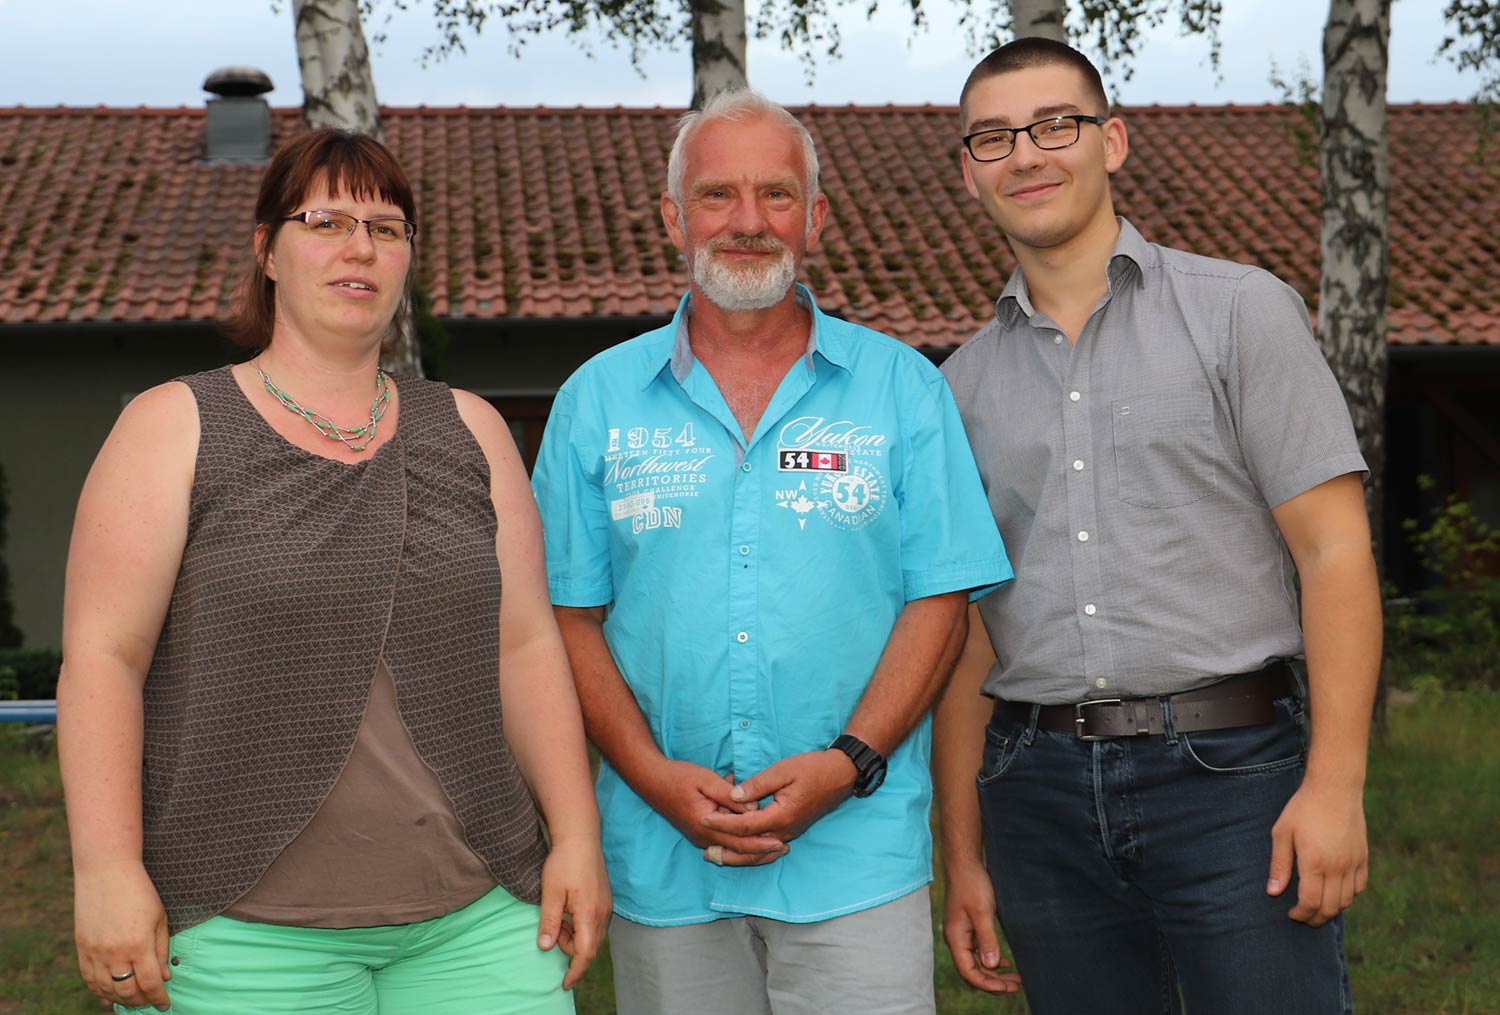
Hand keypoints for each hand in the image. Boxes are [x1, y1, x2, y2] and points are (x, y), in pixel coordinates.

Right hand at [73, 860, 171, 1010]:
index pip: (149, 983)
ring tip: (133, 1000)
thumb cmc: (139, 892)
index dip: (158, 998)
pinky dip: (98, 991)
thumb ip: (161, 950)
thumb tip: (164, 977)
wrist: (107, 871)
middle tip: (150, 1001)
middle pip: (127, 991)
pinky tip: (108, 997)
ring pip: (106, 989)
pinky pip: (88, 979)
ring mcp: (95, 952)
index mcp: (139, 944)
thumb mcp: (160, 918)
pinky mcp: (82, 948)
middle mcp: (115, 952)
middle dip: (141, 1001)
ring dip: (120, 999)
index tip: (164, 1004)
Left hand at [537, 832, 611, 989]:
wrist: (581, 837)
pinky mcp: (605, 899)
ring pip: (594, 936)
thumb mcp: (550, 893)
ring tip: (560, 919)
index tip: (564, 984)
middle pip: (591, 948)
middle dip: (571, 950)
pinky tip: (569, 912)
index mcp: (589, 915)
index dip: (575, 972)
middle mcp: (603, 914)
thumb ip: (550, 922)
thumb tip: (545, 947)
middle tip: (554, 933)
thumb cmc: (564, 863)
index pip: (585, 954)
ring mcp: (606, 906)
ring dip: (576, 938)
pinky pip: (596, 924)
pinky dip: (582, 928)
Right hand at [641, 760, 787, 866]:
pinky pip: (724, 845)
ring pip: (731, 852)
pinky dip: (740, 846)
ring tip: (774, 850)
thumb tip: (753, 809)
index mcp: (706, 825)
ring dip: (752, 852)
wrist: (651, 781)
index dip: (762, 843)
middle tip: (784, 849)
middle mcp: (703, 837)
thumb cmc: (679, 777)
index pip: (740, 841)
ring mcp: (700, 838)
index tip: (782, 842)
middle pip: (738, 852)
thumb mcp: (707, 780)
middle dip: (762, 852)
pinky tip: (754, 842)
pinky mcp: (699, 834)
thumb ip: (730, 795)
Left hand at [700, 749, 855, 842]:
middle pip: (750, 846)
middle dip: (727, 848)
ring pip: (759, 848)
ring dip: (738, 852)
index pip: (745, 826)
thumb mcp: (783, 770)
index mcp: (782, 815)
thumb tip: (734, 795)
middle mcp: (785, 830)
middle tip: (704, 850)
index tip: (703, 819)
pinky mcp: (791, 828)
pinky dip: (751, 847)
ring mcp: (790, 831)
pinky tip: (739, 844)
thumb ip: (758, 784)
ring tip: (716, 854)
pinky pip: (767, 843)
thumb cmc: (813, 768)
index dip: (722, 823)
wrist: (841, 774)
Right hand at [942, 855, 1021, 994]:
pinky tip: (1004, 962)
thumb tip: (991, 966)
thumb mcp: (982, 912)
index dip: (988, 984)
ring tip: (1015, 978)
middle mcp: (957, 940)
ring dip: (994, 972)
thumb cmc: (972, 884)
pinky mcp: (969, 927)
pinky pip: (979, 951)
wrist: (965, 864)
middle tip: (1017, 986)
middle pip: (973, 970)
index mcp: (956, 938)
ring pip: (977, 962)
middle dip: (994, 982)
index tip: (1008, 987)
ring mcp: (962, 934)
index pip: (969, 972)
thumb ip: (987, 939)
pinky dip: (992, 960)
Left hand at [1267, 779, 1368, 925]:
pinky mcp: (1363, 857)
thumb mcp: (1282, 833)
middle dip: (1315, 918)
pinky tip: (1336, 892)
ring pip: (1347, 900)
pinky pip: (1359, 887)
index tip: (1292, 914)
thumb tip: (1273, 892)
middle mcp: (1337, 867)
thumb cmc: (1303, 809)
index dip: (1301, 914)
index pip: (1311, 902)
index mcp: (1315, 862)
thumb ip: (1279, 865)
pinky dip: (1349, 896)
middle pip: (1330, 907)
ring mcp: (1353, 863)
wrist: (1335, 789)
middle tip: (1303, 916)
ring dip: (1332, 909)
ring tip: (1317, 906)